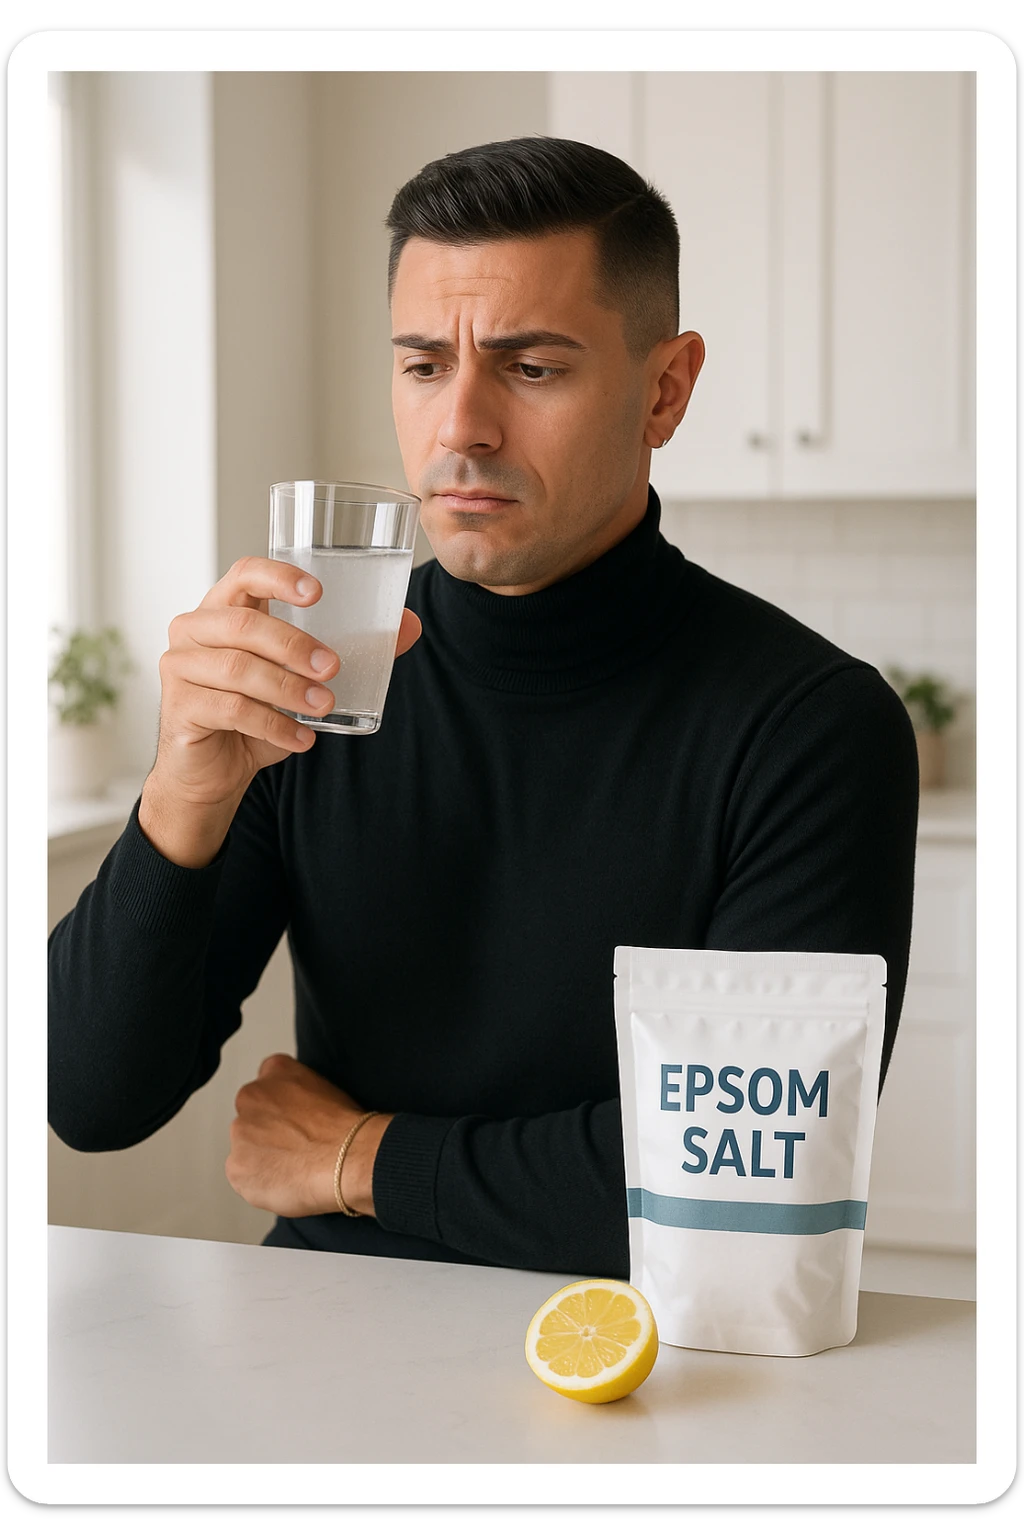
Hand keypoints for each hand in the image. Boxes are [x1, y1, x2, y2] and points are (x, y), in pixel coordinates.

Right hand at [139, 557, 421, 864]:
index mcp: (224, 609)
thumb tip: (409, 626)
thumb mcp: (301, 679)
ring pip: (237, 670)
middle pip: (243, 625)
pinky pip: (231, 710)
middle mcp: (194, 630)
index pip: (245, 574)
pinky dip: (274, 726)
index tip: (317, 593)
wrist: (214, 772)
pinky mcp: (179, 707)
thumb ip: (350, 650)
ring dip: (288, 689)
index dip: (279, 577)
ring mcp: (179, 667)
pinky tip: (301, 738)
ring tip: (324, 707)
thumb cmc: (255, 714)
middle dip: (294, 646)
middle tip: (333, 668)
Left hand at [225, 1053, 391, 1218]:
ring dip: (263, 1160)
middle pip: (251, 1120)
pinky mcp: (237, 1167)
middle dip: (267, 1135)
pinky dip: (261, 1185)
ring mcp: (240, 1132)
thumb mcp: (327, 1089)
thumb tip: (297, 1115)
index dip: (280, 1109)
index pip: (266, 1086)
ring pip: (246, 1150)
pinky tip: (287, 1183)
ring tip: (295, 1170)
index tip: (291, 1123)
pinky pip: (244, 1179)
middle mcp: (251, 1096)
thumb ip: (300, 1095)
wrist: (346, 1157)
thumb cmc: (345, 1128)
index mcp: (275, 1071)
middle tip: (295, 1150)